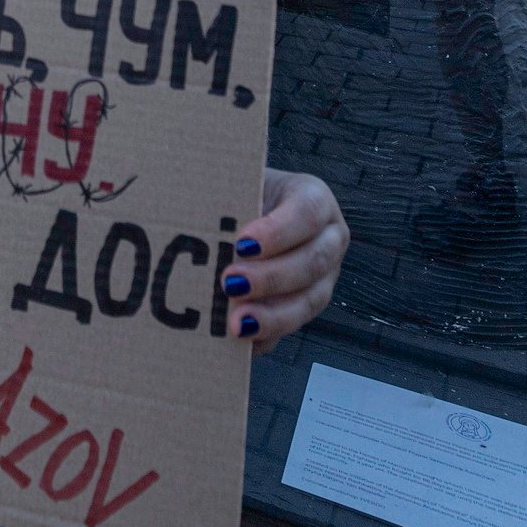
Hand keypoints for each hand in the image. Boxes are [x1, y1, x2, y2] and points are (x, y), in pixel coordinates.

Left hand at [221, 169, 348, 354]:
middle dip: (271, 277)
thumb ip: (228, 201)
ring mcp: (323, 277)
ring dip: (272, 315)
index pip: (307, 212)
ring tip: (237, 323)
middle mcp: (329, 239)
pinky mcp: (305, 307)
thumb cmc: (241, 195)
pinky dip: (265, 336)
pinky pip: (291, 328)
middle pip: (312, 261)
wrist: (246, 211)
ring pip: (309, 301)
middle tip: (230, 283)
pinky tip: (240, 340)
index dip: (278, 231)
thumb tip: (197, 220)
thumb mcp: (239, 185)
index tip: (242, 243)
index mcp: (315, 200)